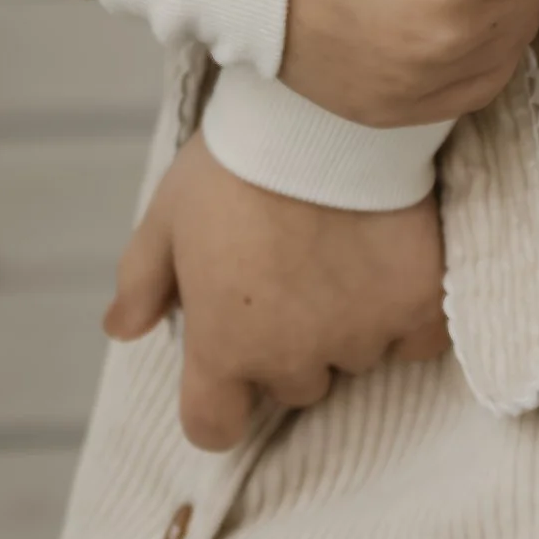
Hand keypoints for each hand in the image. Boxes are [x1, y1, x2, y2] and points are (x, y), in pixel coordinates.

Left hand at [105, 130, 448, 450]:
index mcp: (224, 346)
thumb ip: (141, 280)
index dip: (217, 399)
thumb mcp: (167, 214)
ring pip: (354, 357)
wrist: (324, 111)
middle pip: (291, 384)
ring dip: (346, 324)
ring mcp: (361, 336)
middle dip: (287, 344)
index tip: (227, 361)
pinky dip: (407, 314)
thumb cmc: (235, 162)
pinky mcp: (418, 307)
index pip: (213, 427)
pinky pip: (416, 340)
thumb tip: (120, 329)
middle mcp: (293, 358)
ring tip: (339, 251)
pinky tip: (390, 263)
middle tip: (289, 273)